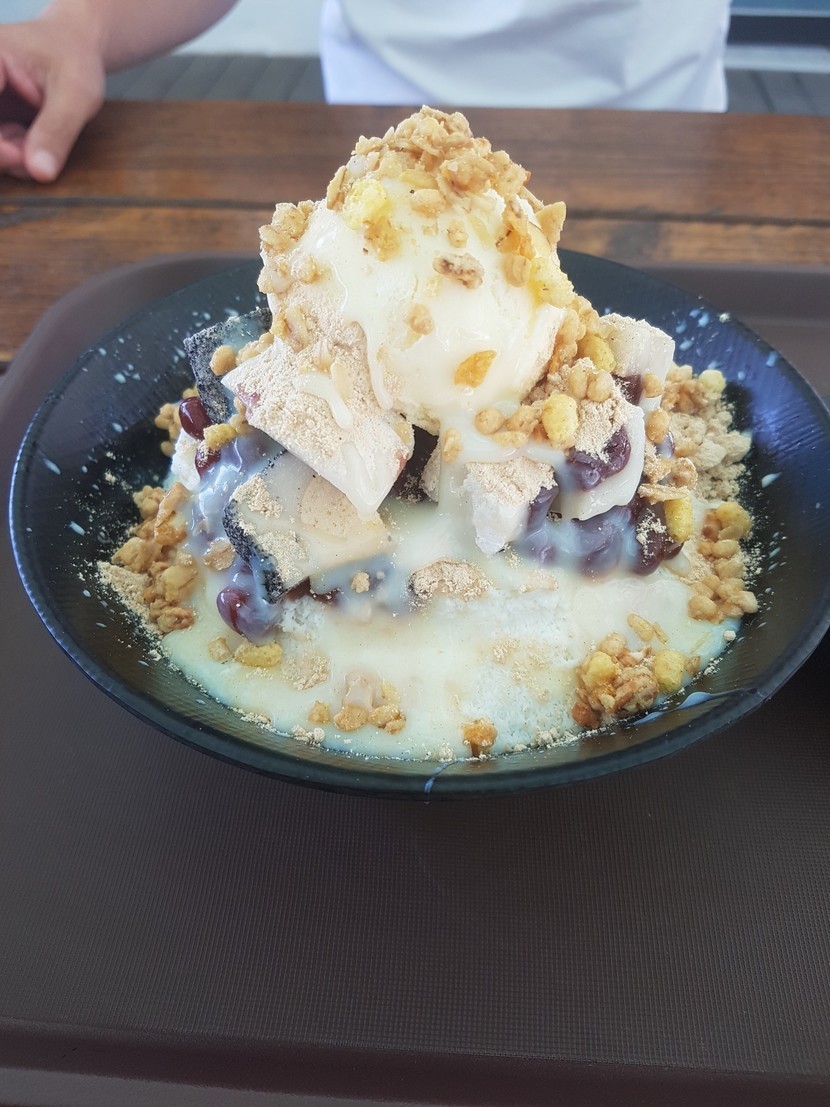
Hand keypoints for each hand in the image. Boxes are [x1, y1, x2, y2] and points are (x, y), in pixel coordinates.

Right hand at [0, 11, 105, 181]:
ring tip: (42, 148)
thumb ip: (57, 130)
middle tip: (31, 161)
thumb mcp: (77, 93)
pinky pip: (0, 148)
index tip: (16, 156)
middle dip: (3, 153)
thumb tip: (40, 173)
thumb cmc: (74, 59)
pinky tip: (36, 144)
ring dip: (11, 159)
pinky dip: (17, 157)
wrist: (74, 50)